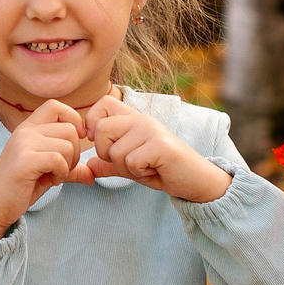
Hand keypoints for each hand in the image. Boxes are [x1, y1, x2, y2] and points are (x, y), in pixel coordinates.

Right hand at [0, 100, 86, 241]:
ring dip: (68, 165)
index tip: (74, 143)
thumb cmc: (20, 188)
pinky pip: (58, 159)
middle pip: (70, 129)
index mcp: (28, 128)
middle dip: (75, 152)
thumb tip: (92, 175)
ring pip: (67, 144)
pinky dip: (62, 173)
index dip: (73, 120)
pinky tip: (50, 181)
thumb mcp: (48, 172)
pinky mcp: (24, 160)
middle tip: (62, 170)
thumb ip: (70, 167)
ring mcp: (23, 144)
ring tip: (54, 176)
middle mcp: (25, 131)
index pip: (56, 106)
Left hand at [78, 95, 232, 202]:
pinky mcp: (160, 145)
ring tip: (147, 166)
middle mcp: (141, 119)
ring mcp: (151, 130)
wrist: (195, 180)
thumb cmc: (163, 170)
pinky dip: (140, 173)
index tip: (103, 145)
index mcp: (133, 119)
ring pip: (115, 152)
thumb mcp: (131, 167)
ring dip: (128, 169)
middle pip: (101, 129)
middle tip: (130, 162)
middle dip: (108, 154)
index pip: (102, 104)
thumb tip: (88, 166)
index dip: (92, 123)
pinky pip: (131, 162)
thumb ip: (110, 164)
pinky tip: (156, 170)